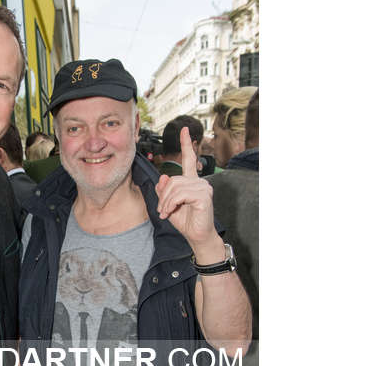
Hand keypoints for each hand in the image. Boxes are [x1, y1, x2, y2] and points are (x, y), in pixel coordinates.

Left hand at [155, 127, 218, 249]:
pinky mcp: (204, 196)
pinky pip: (180, 194)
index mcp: (191, 182)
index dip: (186, 144)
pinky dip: (171, 204)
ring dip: (166, 202)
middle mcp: (199, 182)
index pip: (189, 159)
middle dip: (163, 196)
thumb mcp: (169, 204)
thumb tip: (163, 177)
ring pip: (174, 187)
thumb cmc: (186, 221)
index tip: (184, 130)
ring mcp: (203, 188)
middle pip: (172, 179)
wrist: (196, 236)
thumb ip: (164, 191)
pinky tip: (171, 212)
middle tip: (162, 210)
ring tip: (166, 212)